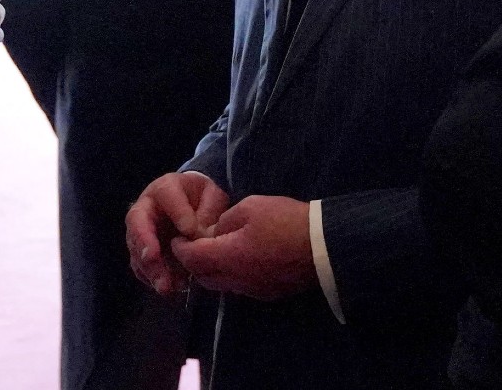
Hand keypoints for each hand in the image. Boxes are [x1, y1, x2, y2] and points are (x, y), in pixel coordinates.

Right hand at [126, 171, 228, 295]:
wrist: (192, 204)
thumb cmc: (202, 198)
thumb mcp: (212, 196)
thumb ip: (207, 211)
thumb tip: (196, 235)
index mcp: (165, 188)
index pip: (166, 195)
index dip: (177, 213)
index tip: (190, 231)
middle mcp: (146, 208)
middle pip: (137, 224)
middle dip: (145, 245)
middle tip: (153, 261)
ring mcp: (141, 231)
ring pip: (136, 249)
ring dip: (149, 269)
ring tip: (166, 287)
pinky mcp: (143, 251)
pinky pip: (140, 265)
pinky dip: (152, 278)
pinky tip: (169, 287)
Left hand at [169, 195, 316, 301]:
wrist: (324, 245)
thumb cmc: (285, 221)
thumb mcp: (250, 208)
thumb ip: (224, 222)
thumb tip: (214, 233)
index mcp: (229, 258)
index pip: (192, 258)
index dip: (180, 248)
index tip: (176, 238)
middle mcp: (237, 280)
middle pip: (202, 278)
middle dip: (192, 263)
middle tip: (191, 245)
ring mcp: (253, 290)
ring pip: (220, 285)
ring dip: (211, 271)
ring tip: (213, 251)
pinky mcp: (267, 294)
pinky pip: (239, 286)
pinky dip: (230, 275)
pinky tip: (237, 259)